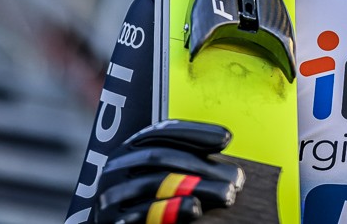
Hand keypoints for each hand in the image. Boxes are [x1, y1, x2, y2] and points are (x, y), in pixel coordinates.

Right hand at [91, 119, 244, 223]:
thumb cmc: (148, 201)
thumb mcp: (164, 174)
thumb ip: (186, 157)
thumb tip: (225, 137)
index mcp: (129, 149)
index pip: (161, 132)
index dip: (195, 133)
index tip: (227, 137)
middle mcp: (116, 167)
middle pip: (160, 158)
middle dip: (201, 165)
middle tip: (236, 178)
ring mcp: (111, 195)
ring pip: (156, 184)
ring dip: (197, 186)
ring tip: (226, 194)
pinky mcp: (112, 220)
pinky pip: (142, 214)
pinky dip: (171, 209)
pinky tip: (195, 208)